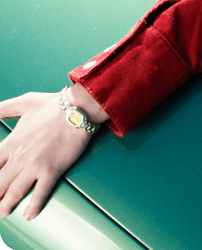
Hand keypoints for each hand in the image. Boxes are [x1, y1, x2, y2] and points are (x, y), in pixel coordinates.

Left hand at [0, 92, 93, 219]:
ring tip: (3, 213)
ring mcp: (35, 166)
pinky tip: (30, 215)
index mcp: (11, 142)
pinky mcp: (52, 170)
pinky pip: (40, 193)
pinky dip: (33, 207)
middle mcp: (19, 157)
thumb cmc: (54, 104)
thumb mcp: (24, 102)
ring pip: (14, 192)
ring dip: (5, 206)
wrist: (78, 109)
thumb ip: (4, 108)